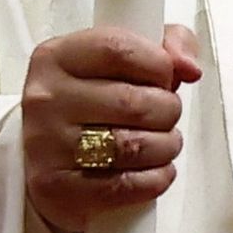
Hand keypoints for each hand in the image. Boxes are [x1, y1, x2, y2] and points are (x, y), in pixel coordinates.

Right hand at [22, 24, 202, 232]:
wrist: (44, 160)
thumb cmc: (89, 106)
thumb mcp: (118, 61)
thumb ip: (165, 45)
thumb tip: (188, 67)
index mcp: (57, 57)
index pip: (119, 50)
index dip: (157, 65)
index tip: (164, 78)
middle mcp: (47, 98)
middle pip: (133, 102)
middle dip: (167, 111)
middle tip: (165, 116)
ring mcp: (48, 145)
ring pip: (135, 146)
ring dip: (165, 146)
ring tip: (162, 143)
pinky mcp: (56, 188)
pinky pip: (126, 185)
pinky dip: (155, 178)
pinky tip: (154, 170)